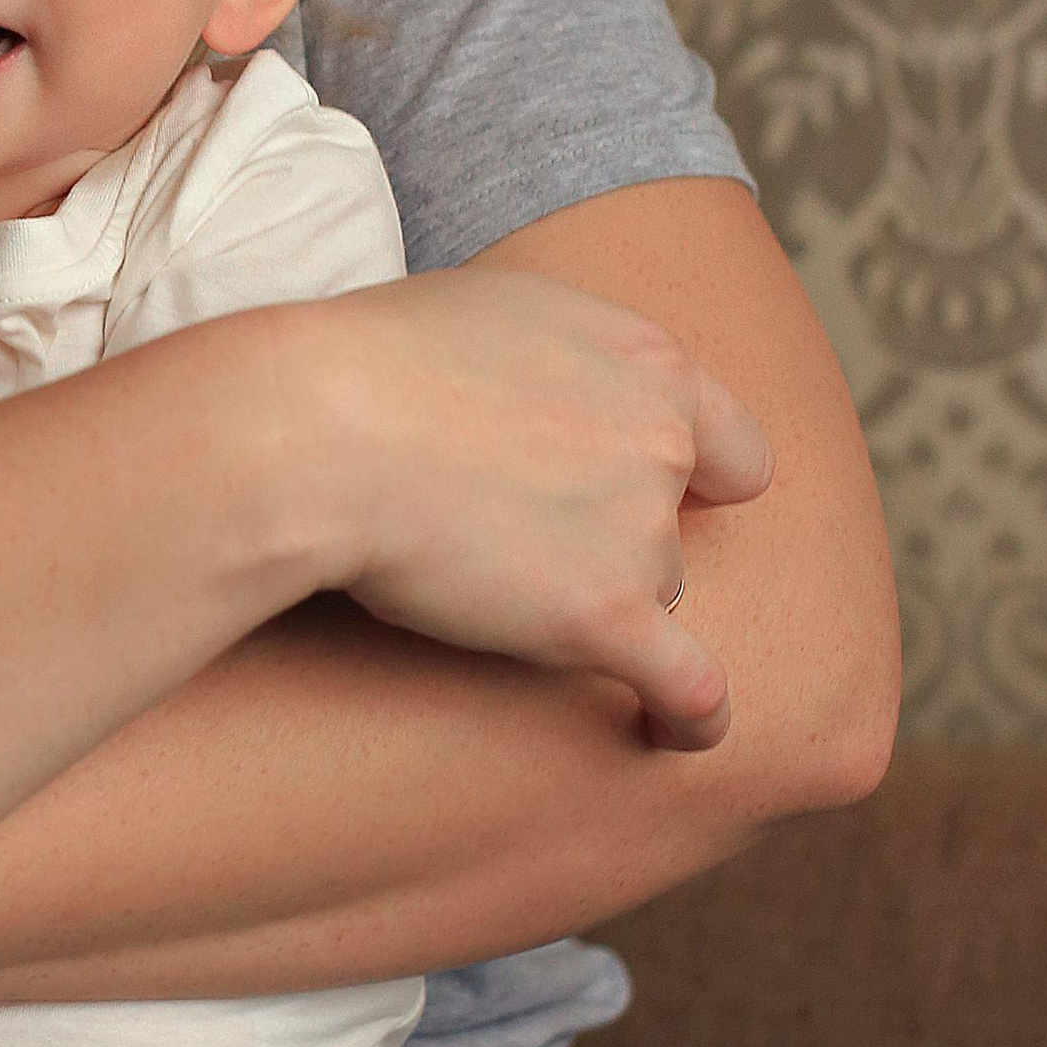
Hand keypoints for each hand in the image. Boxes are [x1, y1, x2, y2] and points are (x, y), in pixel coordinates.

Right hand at [293, 267, 772, 747]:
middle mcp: (662, 444)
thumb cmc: (370, 365)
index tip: (649, 501)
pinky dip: (690, 716)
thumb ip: (561, 357)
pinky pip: (689, 687)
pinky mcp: (602, 617)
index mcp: (646, 364)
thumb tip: (553, 396)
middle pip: (671, 529)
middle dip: (610, 542)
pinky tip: (675, 733)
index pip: (731, 448)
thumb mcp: (495, 313)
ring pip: (649, 593)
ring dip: (588, 599)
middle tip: (511, 535)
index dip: (693, 483)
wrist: (316, 431)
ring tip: (487, 586)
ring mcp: (639, 533)